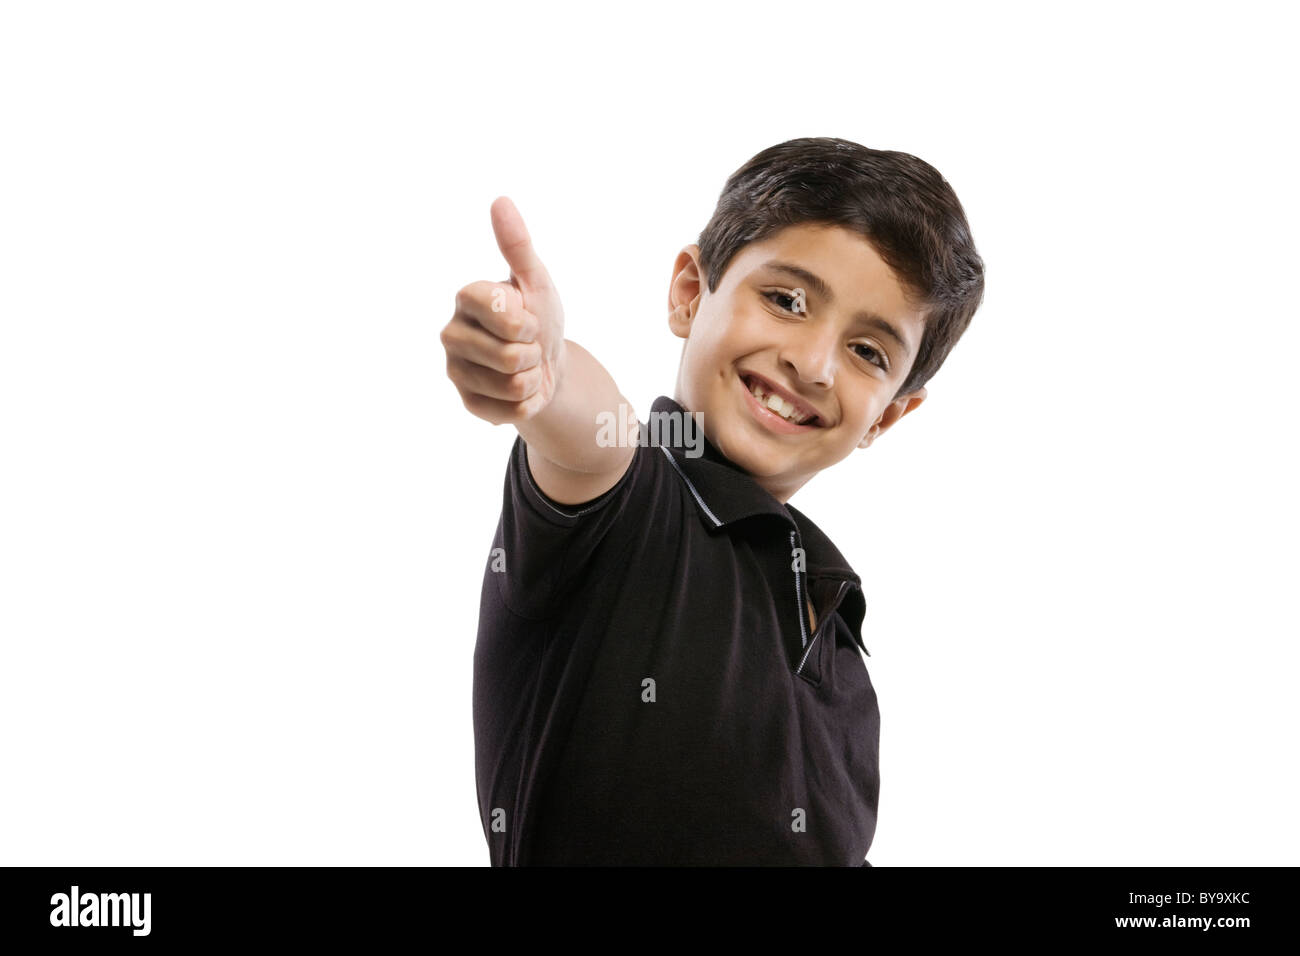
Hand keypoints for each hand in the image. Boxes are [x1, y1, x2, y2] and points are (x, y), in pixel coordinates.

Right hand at [441, 196, 567, 424]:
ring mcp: (456, 371)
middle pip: (510, 355)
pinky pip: (513, 410)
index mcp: (466, 298)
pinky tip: (517, 389)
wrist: (547, 363)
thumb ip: (517, 245)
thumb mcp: (535, 280)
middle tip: (526, 344)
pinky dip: (527, 402)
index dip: (528, 321)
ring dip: (531, 377)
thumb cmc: (538, 315)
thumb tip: (500, 200)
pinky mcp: (467, 403)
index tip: (526, 316)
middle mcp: (451, 333)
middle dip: (533, 352)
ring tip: (522, 366)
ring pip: (512, 384)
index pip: (504, 314)